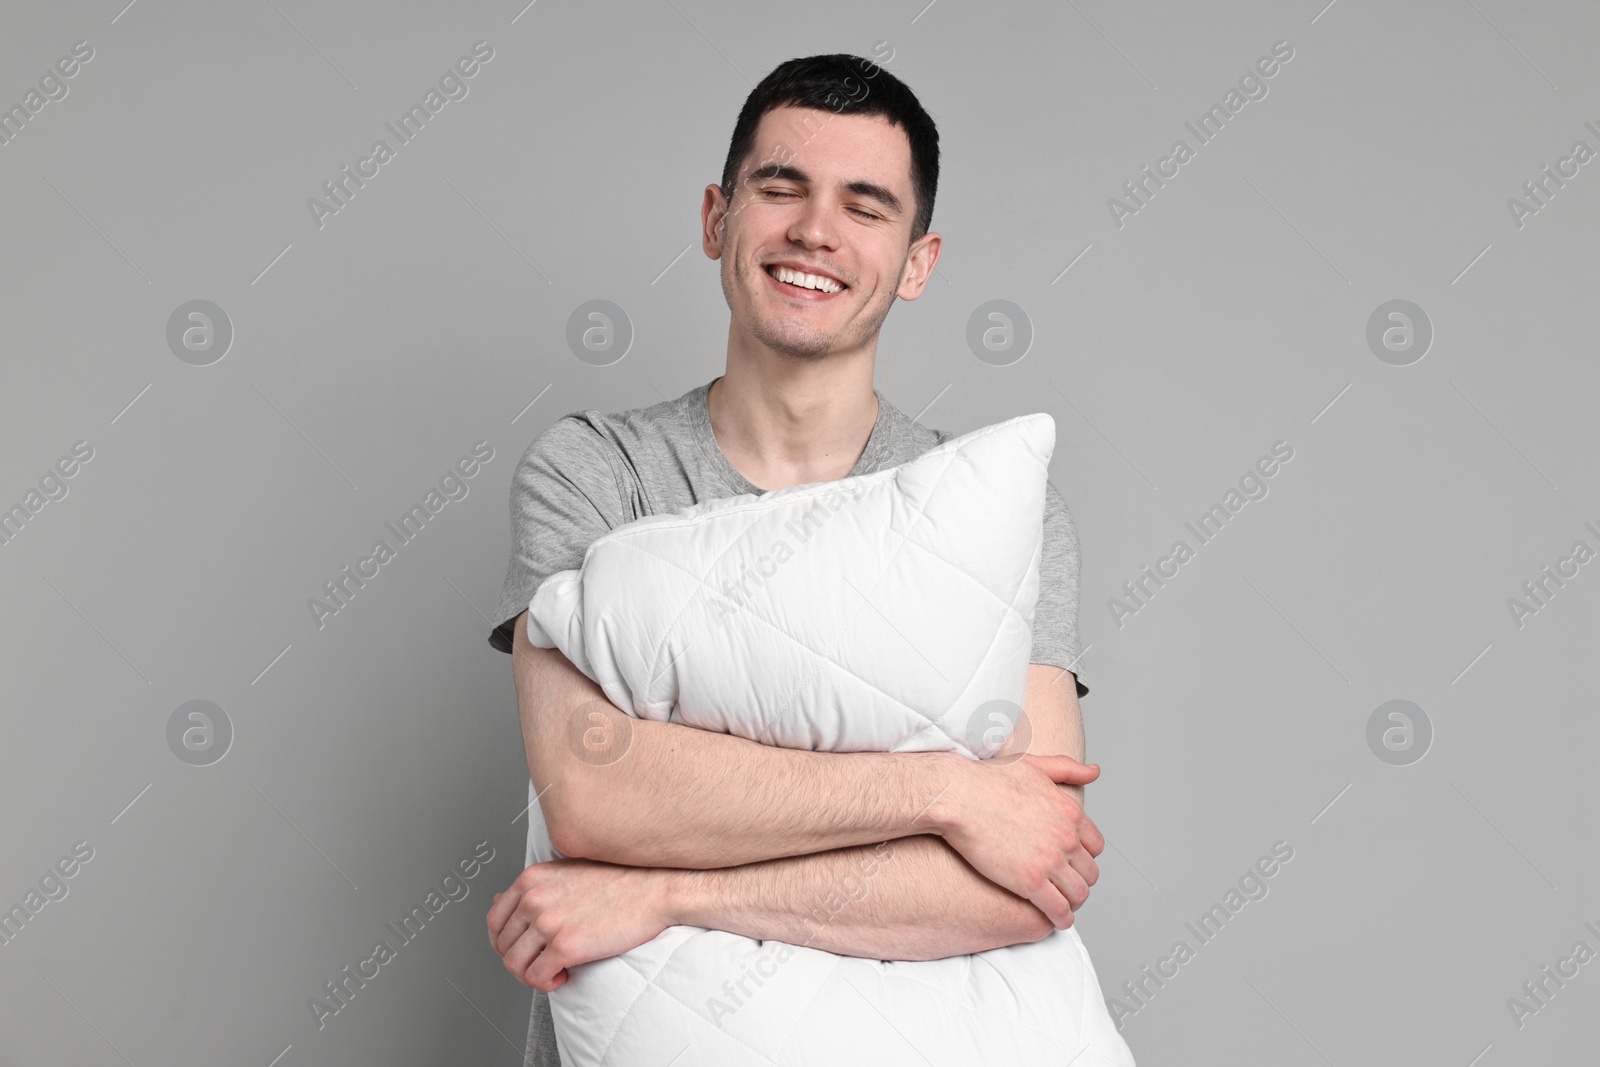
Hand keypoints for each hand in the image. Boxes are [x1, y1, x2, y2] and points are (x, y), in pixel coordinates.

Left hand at [486, 858, 673, 991]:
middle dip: (519, 961)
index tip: (520, 950)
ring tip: (552, 972)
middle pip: (502, 945)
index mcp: (532, 878)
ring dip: (530, 976)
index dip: (504, 942)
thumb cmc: (619, 881)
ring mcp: (548, 922)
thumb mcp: (566, 873)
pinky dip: (546, 984)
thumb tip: (498, 901)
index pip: (494, 919)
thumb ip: (533, 888)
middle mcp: (534, 898)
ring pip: (514, 965)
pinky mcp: (566, 946)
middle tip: (542, 963)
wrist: (655, 889)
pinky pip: (536, 978)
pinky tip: (563, 976)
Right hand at [927, 754, 1104, 929]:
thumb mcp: (1034, 765)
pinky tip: (1055, 920)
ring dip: (1073, 902)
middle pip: (1089, 871)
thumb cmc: (988, 779)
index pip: (1095, 845)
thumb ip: (1068, 769)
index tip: (1071, 863)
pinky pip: (1058, 909)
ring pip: (1079, 893)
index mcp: (1069, 812)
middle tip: (1064, 886)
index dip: (1084, 856)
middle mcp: (1066, 838)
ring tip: (1062, 906)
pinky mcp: (1030, 882)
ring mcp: (1050, 861)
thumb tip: (1094, 771)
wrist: (958, 796)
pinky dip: (1061, 919)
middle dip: (1079, 880)